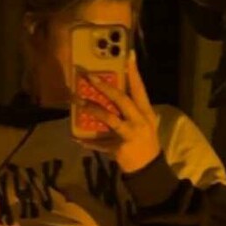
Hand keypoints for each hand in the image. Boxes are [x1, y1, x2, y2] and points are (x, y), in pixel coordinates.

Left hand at [75, 49, 162, 174]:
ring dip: (93, 109)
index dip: (134, 72)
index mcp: (146, 112)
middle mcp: (139, 121)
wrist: (149, 170)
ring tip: (78, 102)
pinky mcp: (120, 148)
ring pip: (110, 118)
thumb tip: (110, 94)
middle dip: (105, 87)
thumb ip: (130, 110)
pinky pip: (100, 143)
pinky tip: (76, 139)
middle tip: (90, 77)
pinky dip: (88, 142)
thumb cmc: (145, 143)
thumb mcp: (143, 124)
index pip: (139, 89)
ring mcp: (130, 135)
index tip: (128, 55)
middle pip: (122, 100)